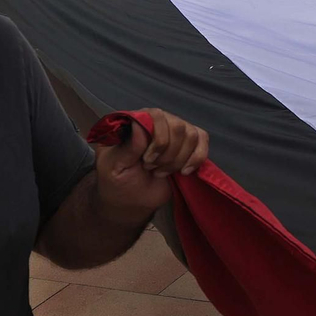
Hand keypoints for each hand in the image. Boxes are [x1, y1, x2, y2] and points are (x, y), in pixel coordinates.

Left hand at [93, 108, 209, 218]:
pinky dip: (197, 158)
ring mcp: (175, 132)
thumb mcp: (113, 167)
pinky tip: (184, 172)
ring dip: (178, 160)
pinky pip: (203, 140)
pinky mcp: (189, 144)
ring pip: (191, 135)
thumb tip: (138, 124)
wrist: (132, 199)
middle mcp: (158, 121)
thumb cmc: (117, 181)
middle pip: (178, 126)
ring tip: (161, 173)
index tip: (147, 161)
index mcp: (136, 122)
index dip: (158, 139)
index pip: (156, 116)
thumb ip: (126, 147)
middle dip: (168, 154)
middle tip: (152, 169)